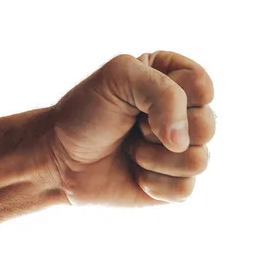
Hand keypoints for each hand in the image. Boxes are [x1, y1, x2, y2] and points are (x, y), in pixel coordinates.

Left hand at [44, 51, 214, 206]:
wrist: (59, 157)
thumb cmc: (86, 112)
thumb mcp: (120, 77)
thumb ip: (164, 93)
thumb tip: (182, 142)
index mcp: (175, 78)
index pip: (202, 86)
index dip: (171, 97)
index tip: (136, 99)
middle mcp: (184, 114)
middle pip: (207, 126)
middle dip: (159, 130)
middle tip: (131, 127)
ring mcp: (182, 150)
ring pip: (198, 160)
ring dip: (153, 158)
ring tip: (130, 151)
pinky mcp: (175, 184)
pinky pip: (186, 189)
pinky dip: (154, 184)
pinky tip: (135, 174)